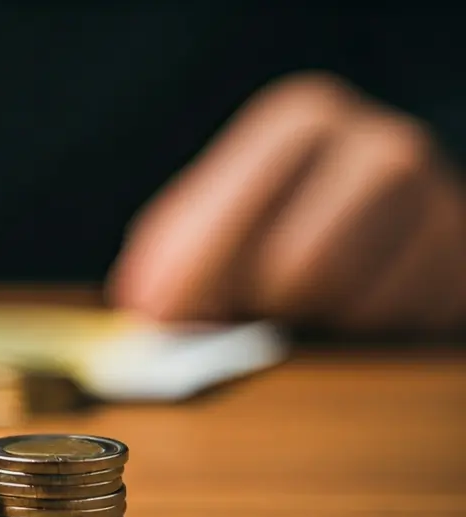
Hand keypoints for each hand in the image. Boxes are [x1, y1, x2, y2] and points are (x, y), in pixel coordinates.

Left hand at [111, 72, 465, 334]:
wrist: (395, 223)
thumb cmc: (290, 215)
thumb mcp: (224, 212)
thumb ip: (174, 246)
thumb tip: (142, 301)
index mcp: (304, 121)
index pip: (244, 195)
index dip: (196, 262)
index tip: (158, 312)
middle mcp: (380, 148)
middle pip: (296, 263)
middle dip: (249, 306)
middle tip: (222, 322)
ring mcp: (435, 203)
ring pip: (343, 300)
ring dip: (298, 321)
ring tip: (284, 308)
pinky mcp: (459, 263)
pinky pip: (388, 327)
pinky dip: (349, 335)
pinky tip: (336, 315)